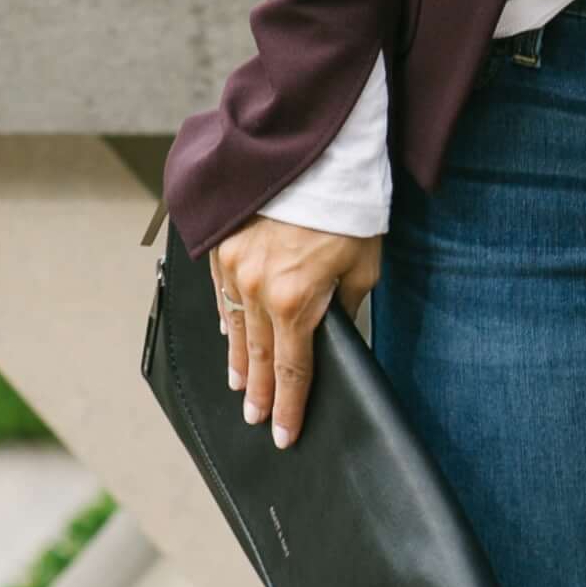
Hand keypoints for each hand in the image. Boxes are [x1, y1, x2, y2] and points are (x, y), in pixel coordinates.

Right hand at [210, 218, 382, 445]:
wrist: (311, 150)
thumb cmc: (347, 207)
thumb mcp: (363, 265)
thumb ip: (347, 306)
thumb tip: (336, 332)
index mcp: (296, 302)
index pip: (292, 371)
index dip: (289, 408)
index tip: (284, 436)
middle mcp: (257, 290)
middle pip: (259, 356)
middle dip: (260, 392)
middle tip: (255, 418)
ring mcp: (234, 267)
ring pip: (236, 328)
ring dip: (240, 361)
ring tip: (240, 385)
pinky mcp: (223, 246)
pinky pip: (222, 295)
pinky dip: (228, 319)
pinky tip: (231, 334)